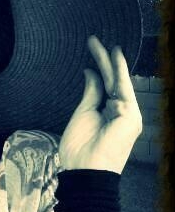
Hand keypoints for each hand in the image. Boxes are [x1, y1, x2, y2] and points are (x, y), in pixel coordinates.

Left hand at [58, 35, 142, 173]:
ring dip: (109, 61)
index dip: (100, 69)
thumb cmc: (80, 149)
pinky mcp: (129, 115)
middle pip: (112, 81)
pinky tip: (113, 56)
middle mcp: (121, 112)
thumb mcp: (82, 115)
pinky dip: (119, 71)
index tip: (93, 54)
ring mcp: (128, 114)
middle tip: (92, 40)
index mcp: (109, 114)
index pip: (106, 87)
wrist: (85, 171)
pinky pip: (123, 88)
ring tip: (98, 43)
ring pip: (118, 81)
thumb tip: (90, 73)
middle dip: (103, 60)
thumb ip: (90, 94)